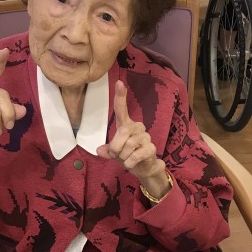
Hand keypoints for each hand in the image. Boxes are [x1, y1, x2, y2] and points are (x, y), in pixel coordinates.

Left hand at [96, 81, 171, 199]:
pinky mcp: (151, 148)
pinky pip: (135, 155)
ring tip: (125, 159)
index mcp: (126, 125)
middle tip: (115, 155)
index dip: (120, 96)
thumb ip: (107, 151)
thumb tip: (99, 150)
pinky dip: (129, 162)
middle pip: (122, 132)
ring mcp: (146, 137)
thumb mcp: (114, 154)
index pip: (122, 109)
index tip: (119, 82)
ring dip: (122, 156)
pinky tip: (131, 163)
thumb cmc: (128, 157)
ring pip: (128, 145)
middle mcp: (137, 127)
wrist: (144, 169)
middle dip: (115, 147)